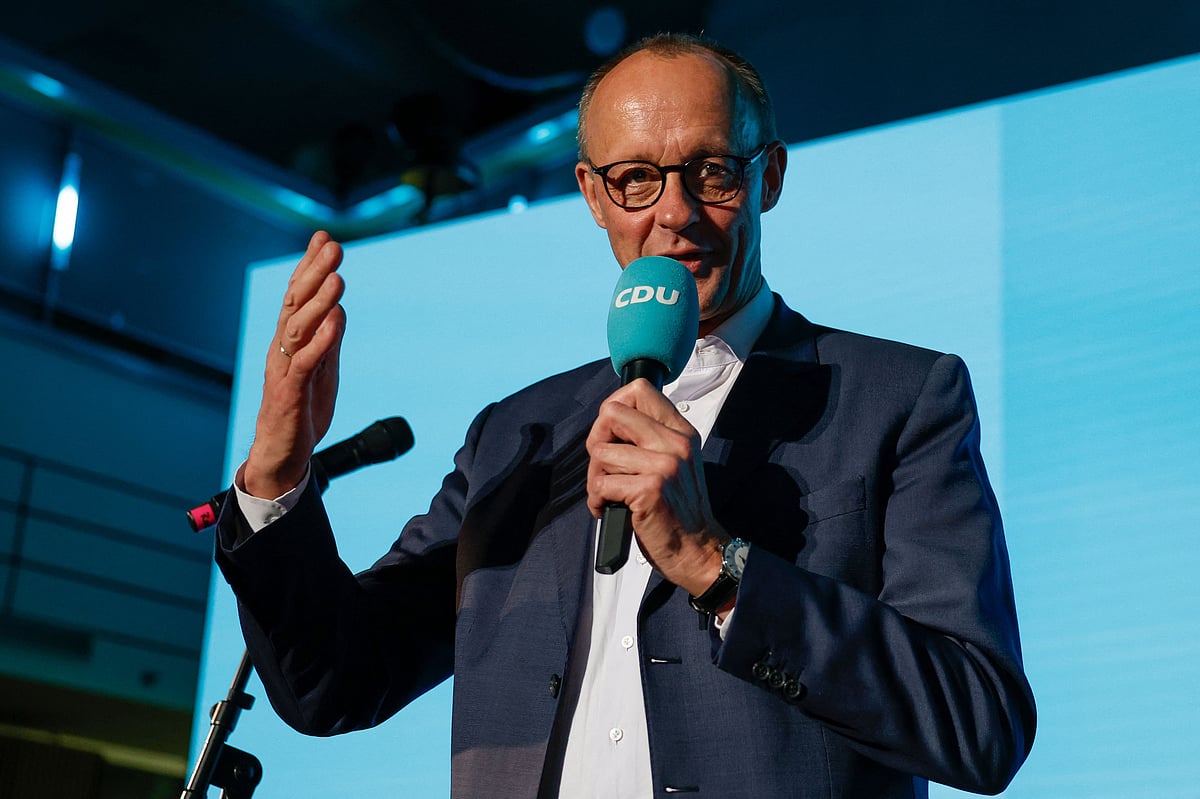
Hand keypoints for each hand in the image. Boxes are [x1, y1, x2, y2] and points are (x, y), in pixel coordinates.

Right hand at [243, 231, 346, 498]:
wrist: (283, 455)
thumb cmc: (301, 411)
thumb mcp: (321, 368)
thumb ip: (327, 338)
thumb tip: (338, 306)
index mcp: (289, 341)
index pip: (298, 296)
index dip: (309, 266)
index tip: (324, 237)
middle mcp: (282, 349)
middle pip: (295, 303)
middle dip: (314, 272)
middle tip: (332, 245)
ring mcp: (283, 369)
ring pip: (298, 327)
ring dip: (318, 301)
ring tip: (337, 277)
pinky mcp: (289, 393)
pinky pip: (304, 362)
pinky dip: (320, 341)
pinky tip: (336, 322)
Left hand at [586, 380, 726, 595]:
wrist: (698, 550)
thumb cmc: (678, 511)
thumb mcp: (675, 463)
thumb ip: (650, 437)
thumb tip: (607, 421)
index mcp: (680, 432)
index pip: (639, 389)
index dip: (613, 407)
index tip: (611, 434)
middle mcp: (675, 443)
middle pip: (611, 414)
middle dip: (596, 441)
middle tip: (604, 467)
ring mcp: (664, 465)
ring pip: (600, 451)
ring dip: (595, 477)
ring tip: (608, 494)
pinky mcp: (650, 489)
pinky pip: (600, 482)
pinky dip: (597, 499)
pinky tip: (608, 509)